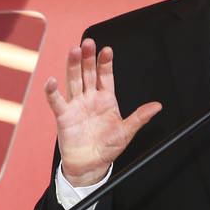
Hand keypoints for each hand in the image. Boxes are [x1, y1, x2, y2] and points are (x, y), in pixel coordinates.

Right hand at [43, 39, 160, 186]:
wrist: (91, 166)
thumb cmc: (107, 148)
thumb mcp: (127, 132)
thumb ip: (140, 117)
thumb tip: (157, 106)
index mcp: (106, 99)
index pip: (105, 76)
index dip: (105, 63)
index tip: (107, 50)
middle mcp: (90, 98)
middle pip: (88, 73)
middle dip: (88, 58)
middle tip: (89, 43)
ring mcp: (76, 105)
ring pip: (74, 81)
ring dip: (73, 66)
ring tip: (74, 51)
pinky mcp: (64, 116)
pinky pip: (57, 101)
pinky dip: (52, 91)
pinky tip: (52, 81)